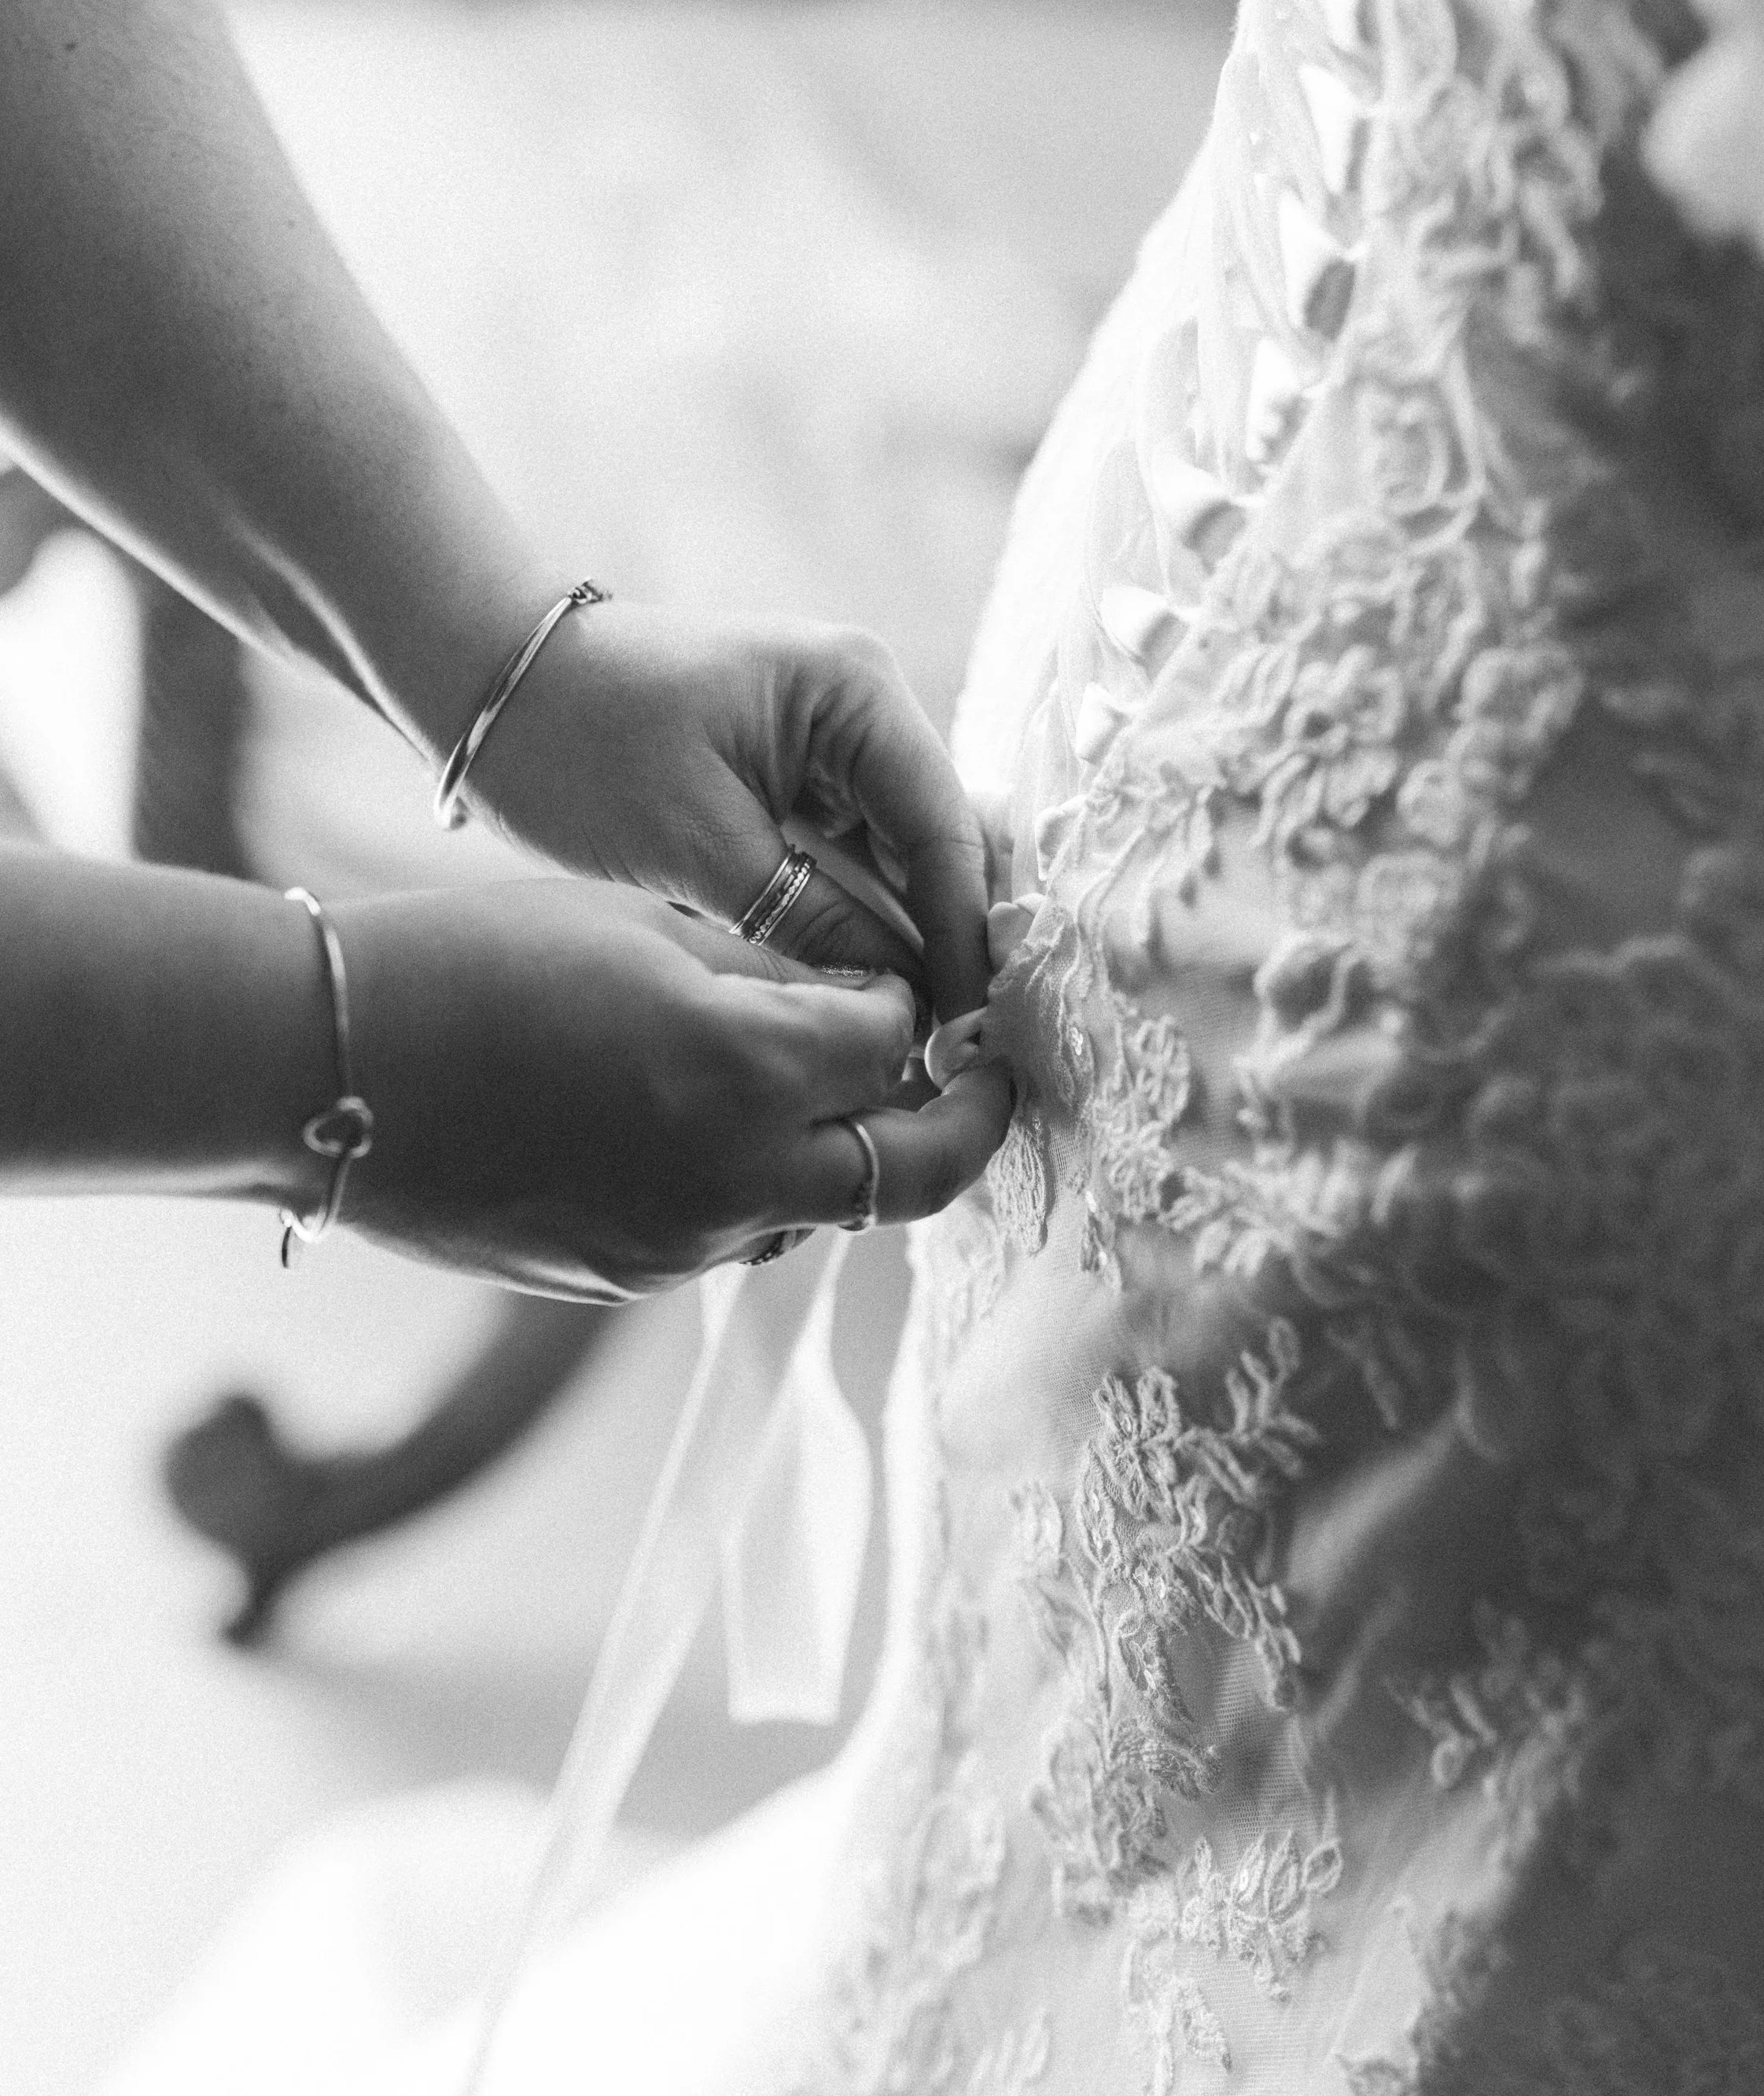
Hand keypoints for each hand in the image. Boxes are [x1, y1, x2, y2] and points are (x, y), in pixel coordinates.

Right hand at [324, 880, 1011, 1297]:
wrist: (329, 1065)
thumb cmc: (481, 958)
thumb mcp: (647, 927)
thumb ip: (774, 975)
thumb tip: (865, 1008)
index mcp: (744, 1065)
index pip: (894, 1042)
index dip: (908, 1003)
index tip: (899, 981)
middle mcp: (734, 1176)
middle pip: (914, 1172)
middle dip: (968, 1124)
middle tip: (992, 1081)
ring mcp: (681, 1244)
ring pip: (825, 1212)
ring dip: (849, 1157)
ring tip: (837, 1094)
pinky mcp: (626, 1278)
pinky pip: (735, 1234)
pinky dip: (758, 1184)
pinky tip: (715, 1127)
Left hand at [463, 605, 994, 1024]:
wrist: (486, 686)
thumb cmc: (579, 744)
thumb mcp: (696, 848)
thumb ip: (811, 922)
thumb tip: (902, 1002)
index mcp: (856, 691)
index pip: (945, 828)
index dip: (962, 936)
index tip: (964, 1030)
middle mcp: (862, 705)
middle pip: (937, 842)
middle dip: (944, 943)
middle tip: (950, 1051)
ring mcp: (831, 740)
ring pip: (899, 858)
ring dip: (905, 940)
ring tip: (914, 1039)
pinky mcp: (795, 776)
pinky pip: (852, 858)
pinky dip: (858, 922)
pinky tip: (862, 993)